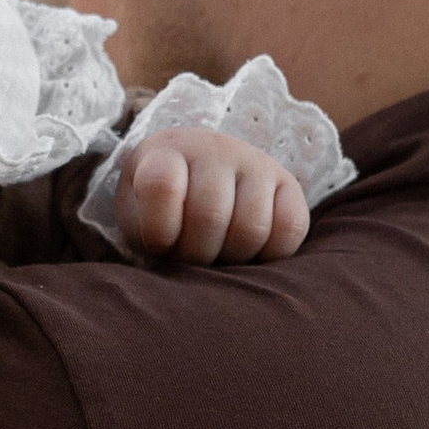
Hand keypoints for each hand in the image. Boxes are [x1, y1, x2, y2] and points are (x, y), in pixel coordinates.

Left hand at [111, 124, 309, 265]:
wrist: (194, 180)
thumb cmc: (159, 210)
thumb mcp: (138, 219)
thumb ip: (150, 237)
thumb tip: (187, 278)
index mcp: (165, 153)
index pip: (161, 187)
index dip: (158, 230)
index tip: (157, 243)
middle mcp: (214, 150)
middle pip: (209, 216)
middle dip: (196, 254)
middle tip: (190, 256)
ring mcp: (255, 162)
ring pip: (252, 228)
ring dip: (232, 258)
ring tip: (218, 253)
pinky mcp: (289, 184)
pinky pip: (291, 229)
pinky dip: (271, 255)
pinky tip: (250, 252)